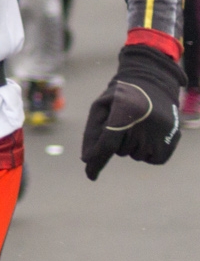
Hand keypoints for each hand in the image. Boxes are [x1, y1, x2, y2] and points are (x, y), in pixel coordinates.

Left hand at [82, 44, 184, 180]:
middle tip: (126, 121)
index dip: (98, 161)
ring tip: (139, 125)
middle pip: (120, 150)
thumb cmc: (120, 97)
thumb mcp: (101, 106)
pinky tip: (148, 134)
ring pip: (135, 156)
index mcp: (125, 111)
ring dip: (132, 146)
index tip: (90, 176)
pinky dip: (147, 152)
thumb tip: (87, 159)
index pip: (108, 143)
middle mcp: (145, 122)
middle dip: (117, 141)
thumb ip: (92, 132)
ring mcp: (162, 131)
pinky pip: (153, 159)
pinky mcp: (173, 139)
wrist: (152, 84)